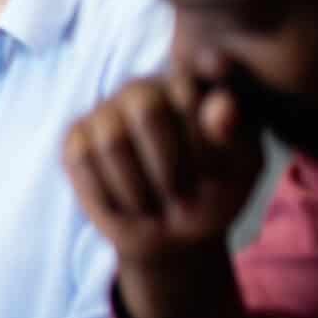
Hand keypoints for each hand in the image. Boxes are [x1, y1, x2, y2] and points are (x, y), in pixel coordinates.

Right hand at [61, 70, 263, 317]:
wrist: (176, 234)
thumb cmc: (215, 190)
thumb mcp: (242, 167)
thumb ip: (235, 133)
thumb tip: (222, 105)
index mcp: (186, 84)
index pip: (189, 92)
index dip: (200, 140)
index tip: (213, 175)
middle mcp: (141, 88)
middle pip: (146, 107)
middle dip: (169, 165)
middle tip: (183, 194)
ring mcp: (103, 112)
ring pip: (111, 139)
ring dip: (139, 187)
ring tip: (155, 205)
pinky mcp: (75, 140)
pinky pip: (82, 159)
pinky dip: (109, 193)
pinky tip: (127, 204)